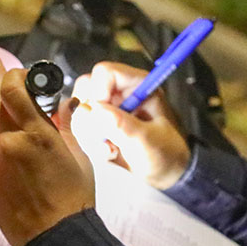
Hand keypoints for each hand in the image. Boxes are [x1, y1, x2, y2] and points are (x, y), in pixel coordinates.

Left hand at [0, 54, 93, 245]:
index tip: (18, 71)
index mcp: (38, 134)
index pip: (13, 89)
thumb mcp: (79, 157)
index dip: (12, 74)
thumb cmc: (73, 202)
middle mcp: (11, 143)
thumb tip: (63, 107)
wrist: (55, 238)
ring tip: (3, 110)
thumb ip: (65, 127)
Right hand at [71, 61, 190, 189]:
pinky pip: (81, 127)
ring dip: (90, 134)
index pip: (105, 72)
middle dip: (90, 117)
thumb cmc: (167, 153)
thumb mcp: (148, 141)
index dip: (98, 92)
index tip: (101, 117)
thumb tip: (95, 110)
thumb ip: (123, 126)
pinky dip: (90, 143)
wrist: (166, 173)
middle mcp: (120, 92)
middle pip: (86, 88)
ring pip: (80, 110)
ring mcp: (108, 107)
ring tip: (111, 149)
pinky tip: (109, 152)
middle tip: (105, 137)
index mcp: (137, 85)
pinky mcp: (100, 124)